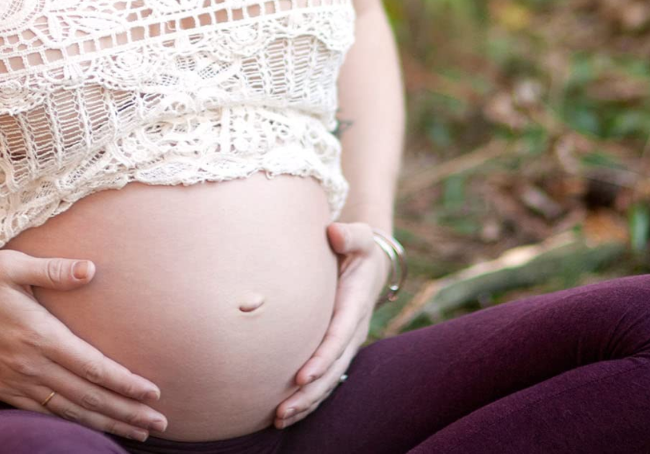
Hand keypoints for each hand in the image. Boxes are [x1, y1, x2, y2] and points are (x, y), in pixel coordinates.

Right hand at [0, 250, 167, 442]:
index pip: (92, 367)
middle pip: (87, 397)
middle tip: (159, 424)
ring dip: (104, 423)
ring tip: (135, 432)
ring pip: (68, 411)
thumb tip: (92, 269)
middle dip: (125, 412)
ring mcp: (14, 382)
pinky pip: (43, 414)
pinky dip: (71, 424)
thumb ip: (55, 270)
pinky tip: (88, 426)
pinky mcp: (1, 388)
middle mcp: (29, 365)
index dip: (125, 383)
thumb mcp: (13, 264)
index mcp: (38, 335)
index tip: (154, 393)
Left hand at [273, 221, 388, 429]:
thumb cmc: (356, 246)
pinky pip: (325, 378)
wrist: (368, 263)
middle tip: (283, 409)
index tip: (302, 375)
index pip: (338, 335)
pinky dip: (308, 397)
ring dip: (306, 401)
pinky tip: (286, 412)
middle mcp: (353, 330)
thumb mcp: (359, 237)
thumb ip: (349, 234)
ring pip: (329, 380)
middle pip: (333, 368)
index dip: (322, 358)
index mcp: (355, 304)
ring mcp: (346, 343)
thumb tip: (334, 231)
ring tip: (280, 418)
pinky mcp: (337, 349)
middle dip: (310, 391)